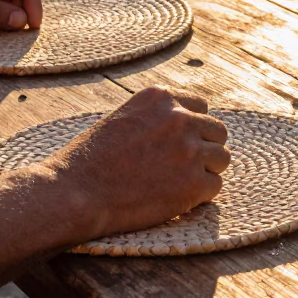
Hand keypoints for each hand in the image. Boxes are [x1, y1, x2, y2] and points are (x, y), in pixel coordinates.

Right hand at [43, 87, 230, 241]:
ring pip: (222, 158)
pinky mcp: (194, 183)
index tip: (180, 144)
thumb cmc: (91, 160)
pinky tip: (176, 199)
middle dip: (205, 148)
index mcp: (161, 98)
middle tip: (183, 168)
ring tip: (179, 184)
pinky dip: (200, 196)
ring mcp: (190, 150)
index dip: (193, 128)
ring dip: (207, 171)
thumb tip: (189, 125)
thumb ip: (157, 118)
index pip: (201, 106)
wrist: (76, 193)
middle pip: (217, 131)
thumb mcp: (125, 119)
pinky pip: (215, 186)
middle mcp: (180, 118)